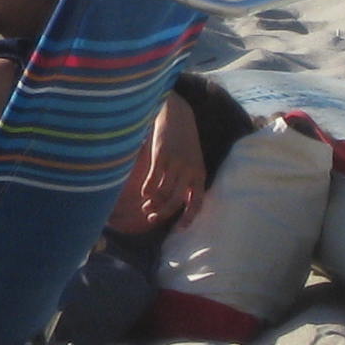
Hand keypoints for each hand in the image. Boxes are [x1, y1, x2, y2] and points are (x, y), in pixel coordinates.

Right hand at [113, 97, 207, 235]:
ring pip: (163, 192)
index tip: (180, 228)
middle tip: (152, 219)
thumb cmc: (184, 141)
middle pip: (176, 200)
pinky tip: (143, 193)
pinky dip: (147, 189)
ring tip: (145, 207)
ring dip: (152, 203)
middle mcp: (189, 171)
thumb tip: (181, 201)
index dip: (189, 217)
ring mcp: (175, 164)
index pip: (197, 202)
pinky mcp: (162, 156)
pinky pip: (153, 179)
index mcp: (200, 174)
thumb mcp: (193, 160)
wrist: (177, 116)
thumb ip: (189, 179)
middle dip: (163, 213)